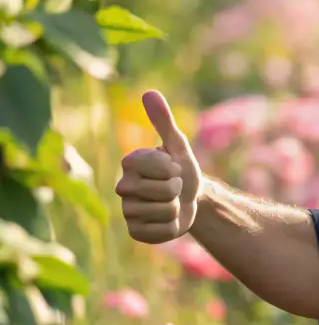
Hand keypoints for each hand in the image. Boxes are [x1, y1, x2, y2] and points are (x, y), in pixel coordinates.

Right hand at [116, 90, 202, 243]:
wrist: (189, 200)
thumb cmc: (181, 170)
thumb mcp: (178, 145)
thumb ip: (164, 121)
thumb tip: (149, 92)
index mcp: (130, 163)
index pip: (161, 168)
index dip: (175, 169)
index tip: (173, 168)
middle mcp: (123, 187)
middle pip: (164, 192)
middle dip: (178, 189)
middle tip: (173, 187)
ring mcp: (127, 211)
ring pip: (166, 212)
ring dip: (177, 208)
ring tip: (171, 203)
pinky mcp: (136, 232)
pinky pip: (164, 232)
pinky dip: (174, 227)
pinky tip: (167, 221)